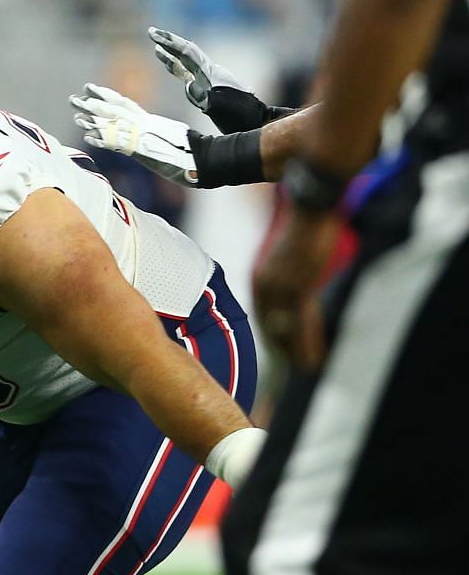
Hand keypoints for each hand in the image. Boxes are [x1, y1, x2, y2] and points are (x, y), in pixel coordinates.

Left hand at [70, 84, 196, 184]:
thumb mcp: (170, 136)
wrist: (203, 158)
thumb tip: (146, 131)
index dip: (106, 94)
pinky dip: (103, 141)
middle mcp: (144, 124)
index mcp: (150, 120)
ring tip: (76, 116)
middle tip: (73, 99)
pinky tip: (88, 138)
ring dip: (92, 121)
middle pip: (114, 110)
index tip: (90, 88)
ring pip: (113, 125)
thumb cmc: (191, 151)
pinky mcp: (142, 150)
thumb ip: (154, 132)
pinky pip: (118, 144)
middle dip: (92, 104)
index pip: (124, 103)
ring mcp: (142, 136)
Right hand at [148, 27, 243, 112]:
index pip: (187, 53)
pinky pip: (184, 71)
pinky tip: (165, 61)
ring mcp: (204, 77)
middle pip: (185, 50)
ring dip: (170, 49)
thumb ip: (201, 96)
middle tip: (152, 31)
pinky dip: (173, 64)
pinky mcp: (202, 85)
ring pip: (184, 59)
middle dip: (168, 40)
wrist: (251, 116)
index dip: (171, 44)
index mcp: (209, 72)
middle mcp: (206, 70)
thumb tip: (187, 84)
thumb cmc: (237, 112)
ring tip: (155, 41)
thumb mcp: (218, 106)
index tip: (157, 38)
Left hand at [253, 203, 341, 371]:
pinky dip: (306, 345)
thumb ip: (288, 266)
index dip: (270, 330)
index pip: (262, 311)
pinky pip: (301, 325)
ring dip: (294, 351)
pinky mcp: (299, 287)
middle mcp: (267, 284)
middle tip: (288, 363)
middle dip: (279, 345)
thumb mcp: (290, 250)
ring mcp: (282, 288)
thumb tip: (293, 272)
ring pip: (285, 329)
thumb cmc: (305, 223)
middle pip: (270, 324)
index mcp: (262, 274)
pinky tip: (311, 360)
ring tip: (303, 367)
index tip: (276, 345)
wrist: (312, 206)